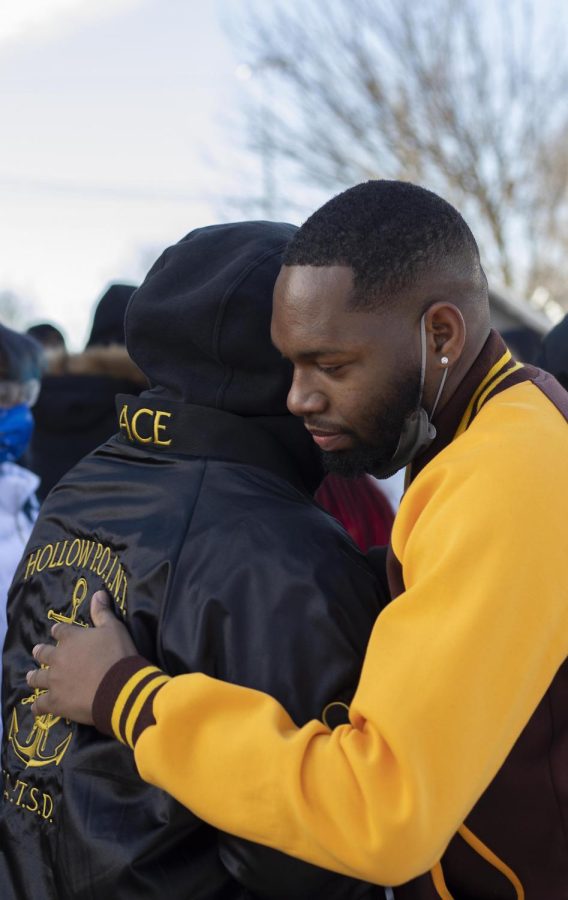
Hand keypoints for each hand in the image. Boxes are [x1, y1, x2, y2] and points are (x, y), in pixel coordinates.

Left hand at [27, 590, 135, 723]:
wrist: (119, 687)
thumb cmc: (118, 655)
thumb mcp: (115, 628)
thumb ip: (103, 612)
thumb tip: (98, 593)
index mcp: (71, 638)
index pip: (60, 631)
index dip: (59, 632)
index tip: (57, 633)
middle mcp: (58, 658)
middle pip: (43, 654)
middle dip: (41, 653)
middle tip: (38, 653)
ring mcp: (54, 680)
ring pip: (37, 678)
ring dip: (34, 677)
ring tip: (32, 677)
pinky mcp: (55, 702)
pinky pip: (41, 704)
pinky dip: (38, 706)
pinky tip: (37, 707)